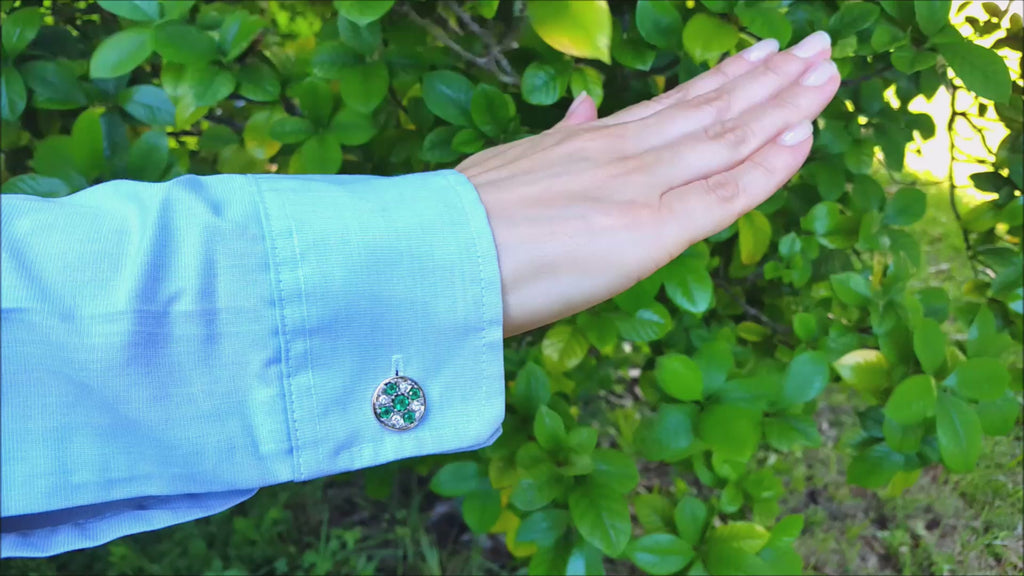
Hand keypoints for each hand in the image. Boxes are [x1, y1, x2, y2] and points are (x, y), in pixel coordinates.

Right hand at [457, 31, 839, 336]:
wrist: (437, 253)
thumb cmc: (461, 222)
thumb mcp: (509, 164)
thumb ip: (558, 136)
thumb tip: (584, 108)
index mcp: (592, 141)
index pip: (674, 105)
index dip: (723, 80)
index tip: (760, 57)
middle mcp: (624, 153)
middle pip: (712, 109)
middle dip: (770, 79)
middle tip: (817, 50)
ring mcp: (640, 184)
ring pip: (728, 136)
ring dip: (783, 104)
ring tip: (825, 73)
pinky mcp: (650, 230)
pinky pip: (725, 194)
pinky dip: (769, 165)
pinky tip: (804, 137)